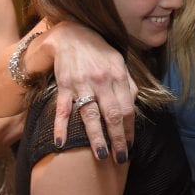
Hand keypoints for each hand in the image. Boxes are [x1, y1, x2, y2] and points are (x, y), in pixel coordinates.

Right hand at [47, 22, 137, 162]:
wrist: (71, 35)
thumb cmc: (99, 52)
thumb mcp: (119, 62)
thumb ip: (127, 84)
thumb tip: (133, 107)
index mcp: (118, 76)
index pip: (127, 109)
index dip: (129, 129)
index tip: (129, 145)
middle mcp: (101, 81)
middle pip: (112, 115)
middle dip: (118, 139)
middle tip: (120, 158)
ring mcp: (81, 84)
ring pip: (90, 115)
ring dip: (96, 138)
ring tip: (101, 155)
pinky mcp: (64, 86)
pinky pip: (62, 110)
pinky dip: (61, 127)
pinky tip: (61, 143)